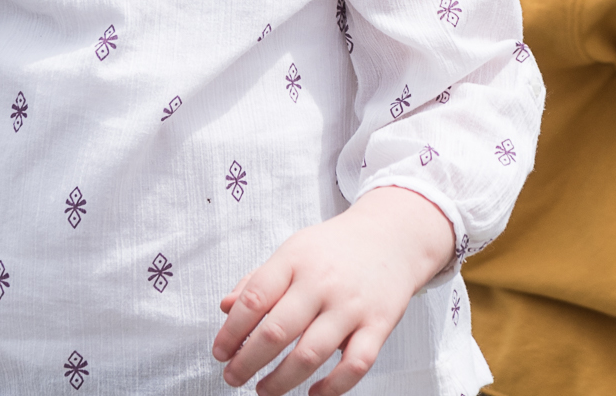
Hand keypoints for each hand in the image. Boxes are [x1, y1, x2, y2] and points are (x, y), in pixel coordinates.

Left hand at [213, 185, 456, 394]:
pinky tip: (314, 393)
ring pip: (310, 355)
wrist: (394, 235)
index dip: (230, 332)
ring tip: (264, 389)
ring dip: (280, 381)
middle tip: (233, 377)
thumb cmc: (337, 248)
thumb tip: (225, 308)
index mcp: (296, 259)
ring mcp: (352, 305)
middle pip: (276, 331)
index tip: (220, 353)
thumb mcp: (294, 250)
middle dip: (247, 363)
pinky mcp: (379, 324)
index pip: (254, 300)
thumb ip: (259, 280)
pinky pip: (355, 365)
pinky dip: (332, 388)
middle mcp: (323, 282)